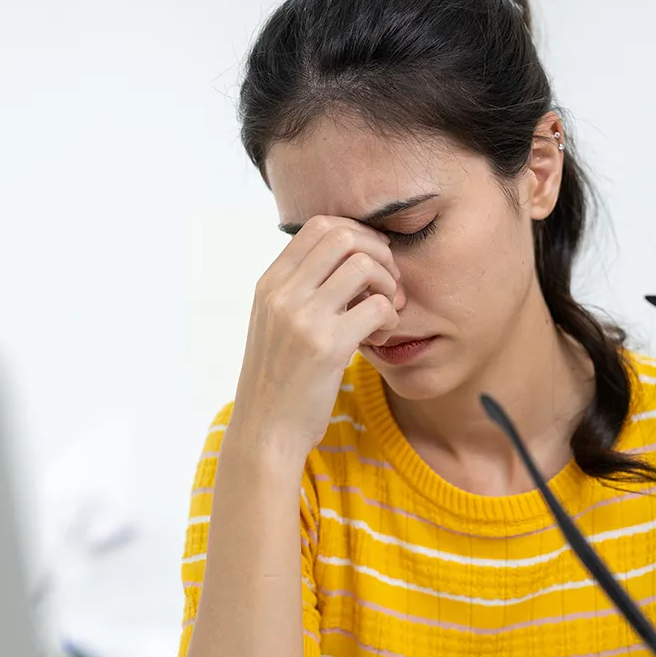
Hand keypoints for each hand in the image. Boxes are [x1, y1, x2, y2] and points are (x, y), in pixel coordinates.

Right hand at [231, 216, 404, 458]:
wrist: (265, 430)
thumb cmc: (279, 379)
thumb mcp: (274, 324)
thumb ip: (297, 290)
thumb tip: (343, 258)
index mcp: (269, 284)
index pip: (318, 226)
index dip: (356, 234)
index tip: (371, 260)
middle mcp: (282, 294)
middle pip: (343, 236)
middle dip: (377, 252)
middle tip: (386, 283)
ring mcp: (303, 318)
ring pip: (363, 265)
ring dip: (388, 283)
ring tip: (386, 310)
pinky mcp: (327, 347)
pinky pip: (376, 306)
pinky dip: (390, 317)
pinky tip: (384, 335)